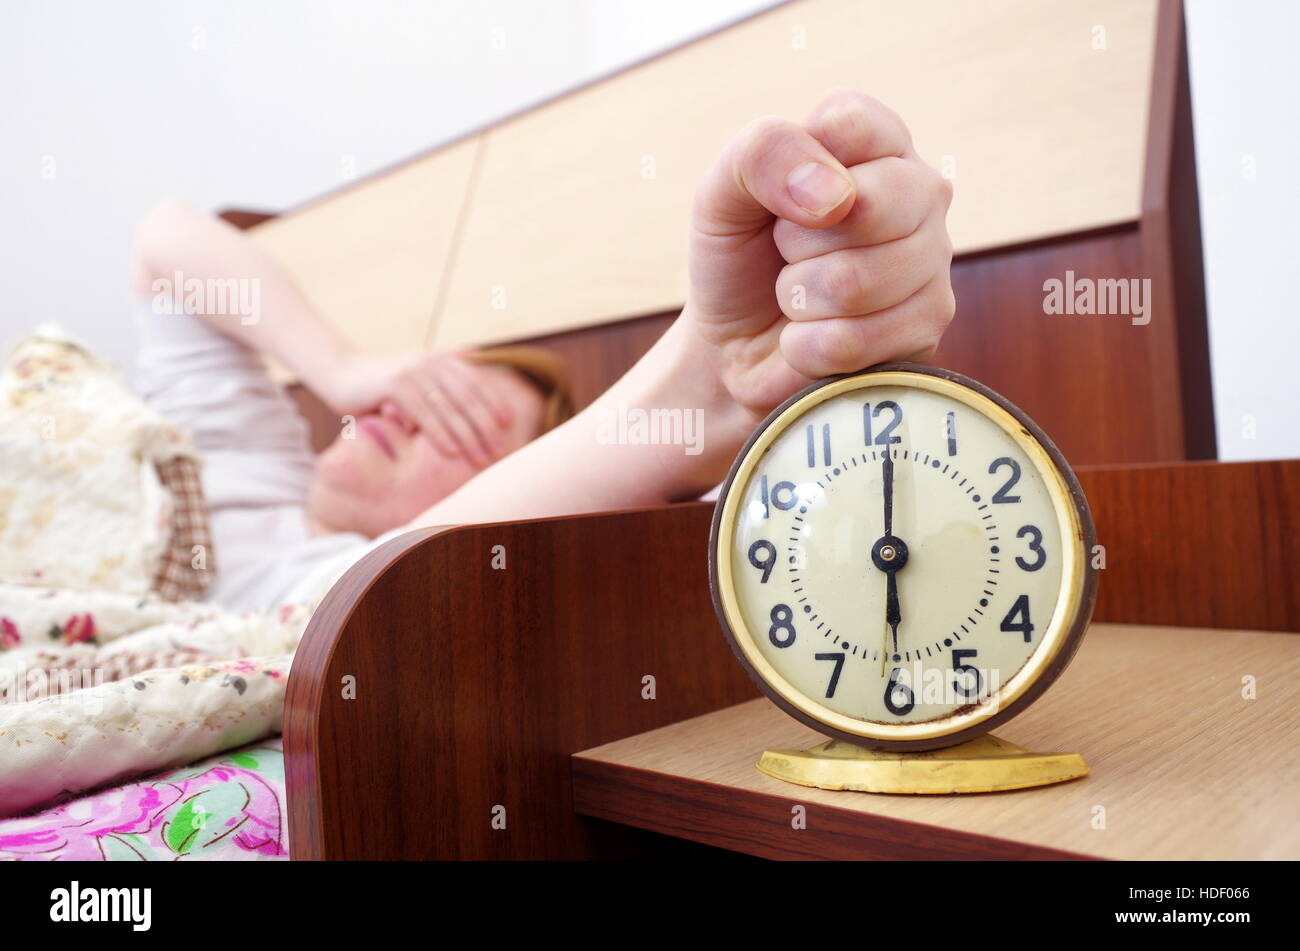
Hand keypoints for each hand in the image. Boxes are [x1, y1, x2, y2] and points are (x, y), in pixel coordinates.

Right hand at [323, 351, 514, 465]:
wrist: (342, 374)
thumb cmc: (385, 387)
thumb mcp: (418, 383)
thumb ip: (443, 390)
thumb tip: (476, 411)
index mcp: (442, 359)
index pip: (476, 383)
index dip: (494, 403)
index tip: (509, 425)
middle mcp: (432, 362)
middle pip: (468, 397)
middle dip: (485, 426)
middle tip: (498, 450)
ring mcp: (414, 372)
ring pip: (449, 408)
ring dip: (468, 436)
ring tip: (480, 457)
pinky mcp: (395, 385)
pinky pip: (424, 414)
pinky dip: (440, 434)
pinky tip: (451, 451)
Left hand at [686, 89, 954, 417]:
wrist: (736, 344)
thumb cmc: (739, 257)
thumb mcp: (722, 193)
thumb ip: (763, 155)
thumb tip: (839, 197)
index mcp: (877, 140)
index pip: (853, 124)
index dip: (800, 167)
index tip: (779, 196)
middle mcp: (920, 193)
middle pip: (866, 206)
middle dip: (795, 241)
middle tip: (786, 252)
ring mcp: (933, 261)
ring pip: (855, 282)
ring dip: (798, 298)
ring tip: (798, 296)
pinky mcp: (928, 328)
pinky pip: (852, 340)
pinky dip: (806, 346)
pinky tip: (809, 337)